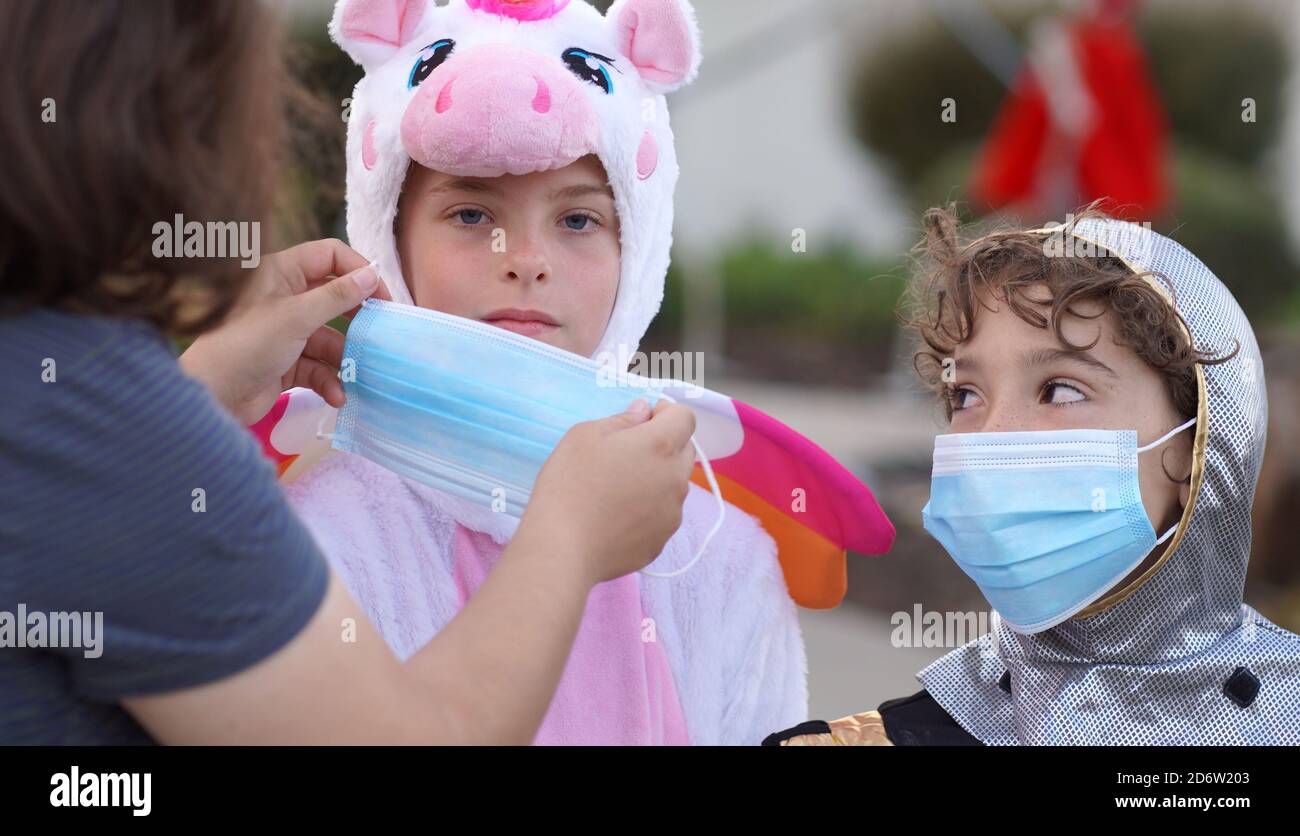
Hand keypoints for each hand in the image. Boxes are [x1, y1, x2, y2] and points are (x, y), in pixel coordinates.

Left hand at [179, 239, 389, 425]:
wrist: (211, 395)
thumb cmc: (246, 344)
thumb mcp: (296, 317)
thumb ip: (337, 296)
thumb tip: (372, 274)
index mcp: (281, 272)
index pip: (330, 255)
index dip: (359, 271)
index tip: (383, 296)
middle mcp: (285, 296)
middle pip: (334, 297)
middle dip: (357, 317)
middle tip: (383, 332)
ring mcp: (286, 330)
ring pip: (329, 336)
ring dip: (344, 358)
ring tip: (360, 375)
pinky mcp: (287, 361)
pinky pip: (318, 365)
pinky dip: (329, 380)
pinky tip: (337, 395)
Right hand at [516, 400, 697, 584]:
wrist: (563, 548)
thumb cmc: (569, 484)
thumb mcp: (585, 435)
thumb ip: (622, 419)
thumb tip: (643, 412)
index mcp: (661, 445)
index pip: (685, 417)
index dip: (665, 412)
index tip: (643, 419)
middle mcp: (676, 478)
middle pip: (685, 450)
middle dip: (664, 443)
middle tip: (627, 452)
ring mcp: (673, 513)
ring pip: (675, 484)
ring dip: (657, 477)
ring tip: (618, 487)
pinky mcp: (662, 539)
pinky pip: (663, 514)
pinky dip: (649, 508)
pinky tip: (617, 514)